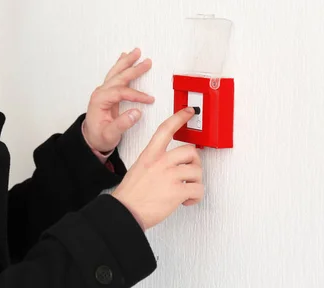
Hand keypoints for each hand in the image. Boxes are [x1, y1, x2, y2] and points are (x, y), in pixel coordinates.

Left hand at [82, 48, 154, 153]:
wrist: (91, 139)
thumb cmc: (99, 137)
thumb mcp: (110, 134)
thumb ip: (122, 124)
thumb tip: (136, 112)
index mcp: (100, 101)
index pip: (121, 92)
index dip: (136, 95)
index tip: (149, 99)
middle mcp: (101, 93)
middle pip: (118, 77)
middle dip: (133, 68)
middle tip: (147, 62)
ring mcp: (103, 91)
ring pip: (116, 73)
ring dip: (126, 62)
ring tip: (136, 52)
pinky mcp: (108, 93)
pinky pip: (115, 76)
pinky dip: (121, 66)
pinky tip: (124, 57)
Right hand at [111, 107, 203, 229]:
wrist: (125, 211)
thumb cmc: (131, 194)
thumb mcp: (138, 168)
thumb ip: (154, 162)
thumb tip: (170, 163)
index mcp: (150, 154)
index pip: (165, 129)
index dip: (179, 118)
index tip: (188, 112)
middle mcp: (161, 162)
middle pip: (190, 151)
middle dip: (194, 162)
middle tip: (190, 170)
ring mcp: (170, 176)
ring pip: (197, 171)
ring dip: (195, 182)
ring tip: (186, 189)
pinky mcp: (177, 192)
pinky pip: (198, 189)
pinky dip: (195, 197)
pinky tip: (187, 199)